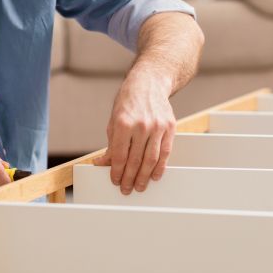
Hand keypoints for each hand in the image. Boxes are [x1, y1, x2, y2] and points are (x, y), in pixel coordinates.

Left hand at [93, 68, 175, 194]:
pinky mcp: (170, 127)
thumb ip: (111, 144)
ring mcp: (157, 126)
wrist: (148, 83)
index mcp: (123, 123)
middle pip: (135, 160)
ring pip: (152, 159)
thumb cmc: (128, 101)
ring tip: (140, 186)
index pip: (120, 155)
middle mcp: (141, 125)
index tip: (115, 180)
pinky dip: (160, 167)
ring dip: (145, 176)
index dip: (117, 171)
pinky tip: (155, 175)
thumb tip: (102, 163)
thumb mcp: (113, 121)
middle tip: (127, 188)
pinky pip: (166, 152)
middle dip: (130, 178)